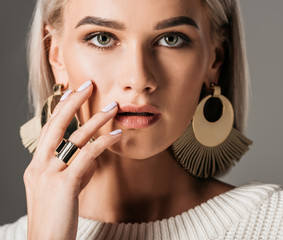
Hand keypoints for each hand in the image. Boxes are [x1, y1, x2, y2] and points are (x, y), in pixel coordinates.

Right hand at [23, 81, 120, 239]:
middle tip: (88, 85)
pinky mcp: (64, 185)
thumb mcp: (64, 189)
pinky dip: (104, 143)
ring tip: (113, 107)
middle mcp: (38, 166)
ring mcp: (49, 175)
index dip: (60, 109)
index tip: (71, 92)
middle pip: (56, 125)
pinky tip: (118, 135)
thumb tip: (92, 153)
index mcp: (36, 166)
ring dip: (96, 120)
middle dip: (73, 102)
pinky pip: (87, 156)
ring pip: (74, 138)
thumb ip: (76, 169)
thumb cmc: (58, 217)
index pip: (48, 130)